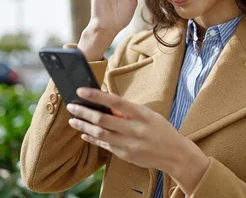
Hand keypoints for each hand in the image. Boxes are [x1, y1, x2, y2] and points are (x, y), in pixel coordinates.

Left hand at [66, 88, 209, 194]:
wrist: (174, 154)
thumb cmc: (161, 130)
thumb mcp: (149, 115)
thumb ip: (128, 111)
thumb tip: (106, 103)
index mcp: (142, 114)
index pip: (115, 102)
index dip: (97, 96)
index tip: (81, 91)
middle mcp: (135, 129)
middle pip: (103, 119)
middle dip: (84, 112)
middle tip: (71, 106)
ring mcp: (129, 144)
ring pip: (100, 134)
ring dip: (84, 126)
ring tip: (73, 120)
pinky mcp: (125, 155)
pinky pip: (105, 145)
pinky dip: (93, 138)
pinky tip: (84, 133)